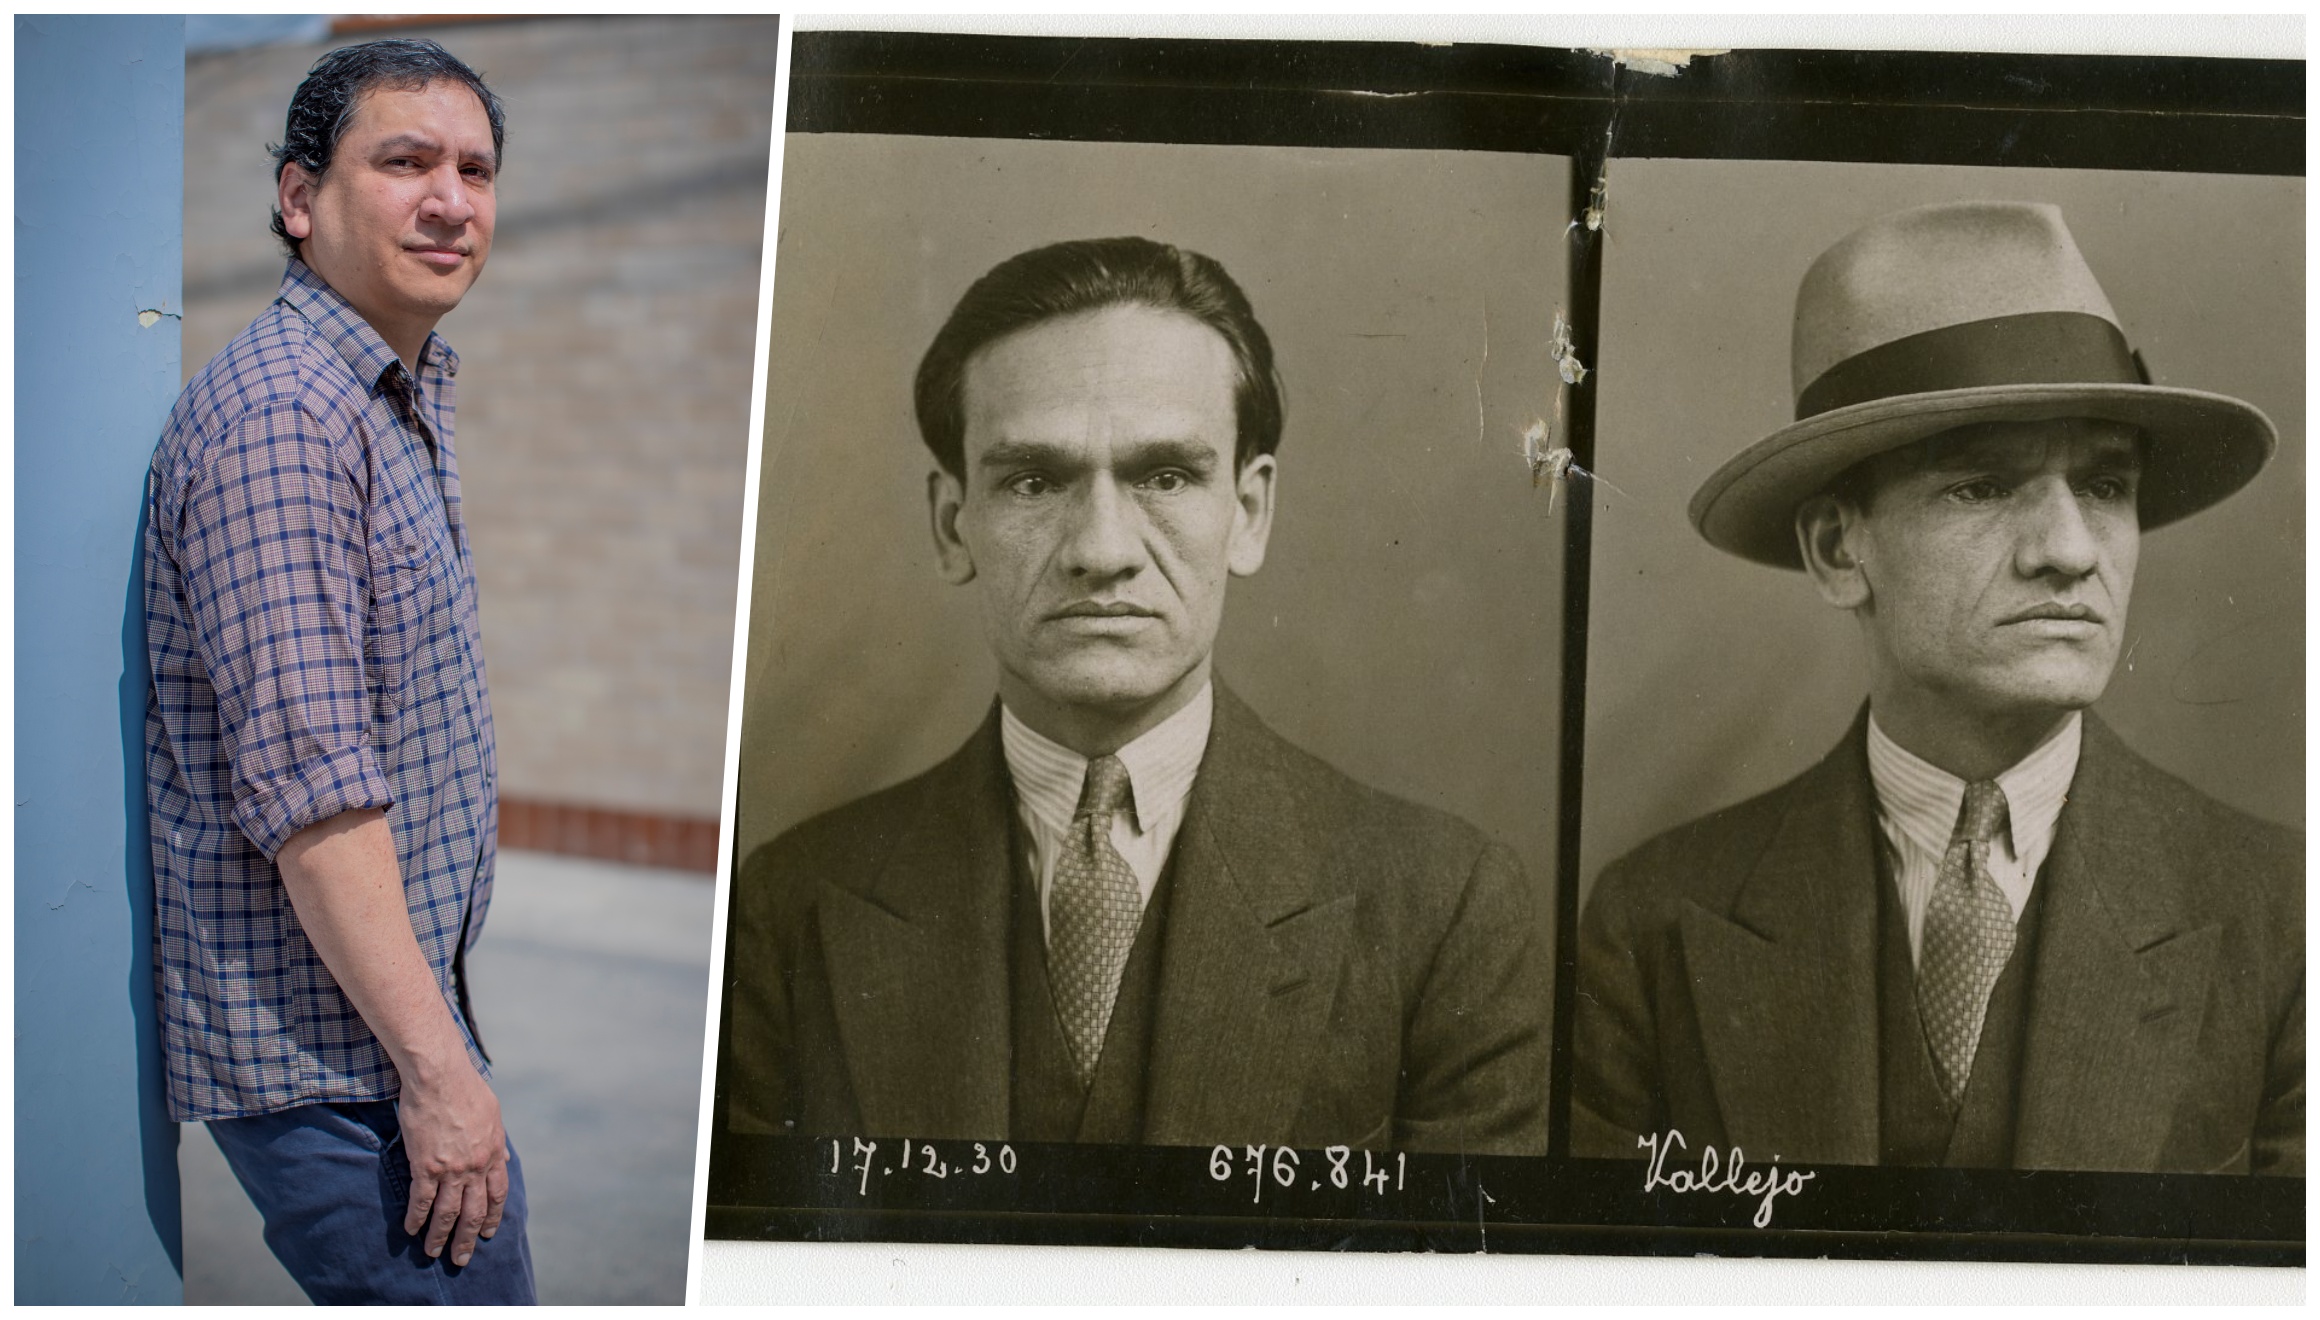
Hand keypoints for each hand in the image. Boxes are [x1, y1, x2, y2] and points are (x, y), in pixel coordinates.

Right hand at [397, 1060, 509, 1266]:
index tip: (487, 1232)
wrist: (440, 1077)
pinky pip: (421, 1200)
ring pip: (447, 1213)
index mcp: (493, 1153)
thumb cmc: (465, 1088)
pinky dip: (416, 1217)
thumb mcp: (492, 1113)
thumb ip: (495, 1139)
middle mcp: (476, 1166)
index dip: (491, 1216)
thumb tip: (500, 1154)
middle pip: (474, 1211)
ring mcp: (451, 1168)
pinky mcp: (425, 1165)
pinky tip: (411, 1229)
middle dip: (467, 1238)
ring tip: (433, 1252)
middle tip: (461, 1258)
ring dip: (440, 1236)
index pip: (496, 1194)